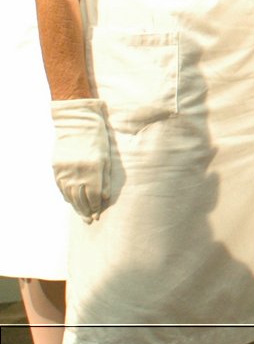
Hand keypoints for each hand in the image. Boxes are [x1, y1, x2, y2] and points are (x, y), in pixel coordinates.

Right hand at [51, 98, 111, 221]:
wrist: (77, 123)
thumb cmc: (98, 139)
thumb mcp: (107, 157)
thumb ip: (106, 178)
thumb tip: (105, 198)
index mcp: (93, 169)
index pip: (94, 195)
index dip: (96, 207)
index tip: (98, 215)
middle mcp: (77, 172)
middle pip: (80, 198)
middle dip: (85, 211)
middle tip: (89, 221)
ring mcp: (65, 170)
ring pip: (69, 195)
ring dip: (75, 206)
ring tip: (81, 215)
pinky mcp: (57, 168)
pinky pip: (61, 187)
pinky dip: (66, 196)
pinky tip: (71, 202)